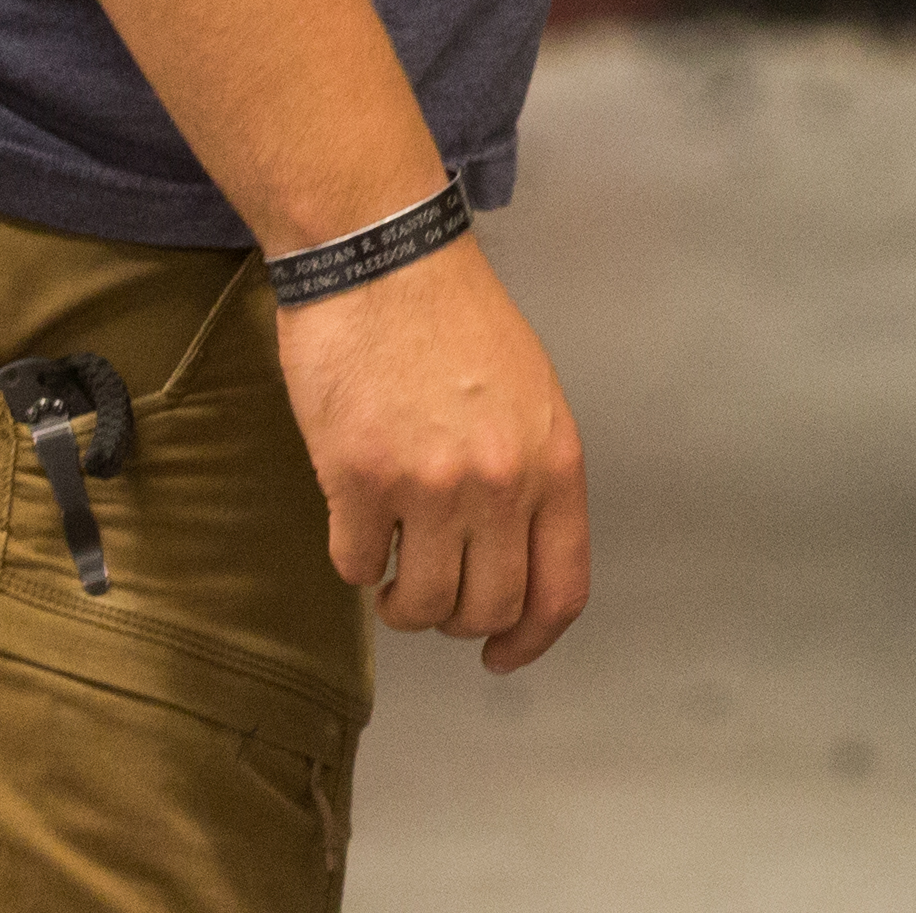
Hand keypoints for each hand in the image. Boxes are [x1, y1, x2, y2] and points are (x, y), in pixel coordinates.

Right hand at [274, 233, 592, 672]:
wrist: (382, 259)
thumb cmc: (454, 321)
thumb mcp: (531, 395)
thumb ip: (530, 475)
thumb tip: (510, 555)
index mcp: (555, 462)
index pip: (561, 588)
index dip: (531, 640)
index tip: (502, 656)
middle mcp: (502, 482)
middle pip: (488, 609)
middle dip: (457, 619)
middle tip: (431, 593)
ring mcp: (431, 485)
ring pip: (422, 605)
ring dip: (401, 603)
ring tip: (391, 570)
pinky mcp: (360, 479)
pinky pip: (355, 566)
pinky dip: (354, 559)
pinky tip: (356, 521)